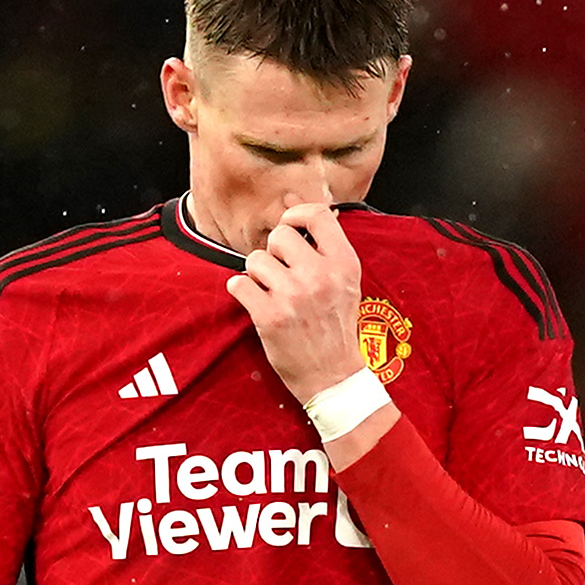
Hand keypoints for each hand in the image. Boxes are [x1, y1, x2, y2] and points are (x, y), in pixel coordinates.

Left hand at [223, 201, 372, 409]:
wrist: (332, 376)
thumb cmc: (336, 327)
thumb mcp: (346, 282)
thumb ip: (327, 248)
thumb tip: (303, 207)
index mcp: (343, 263)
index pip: (315, 215)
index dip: (295, 215)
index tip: (289, 225)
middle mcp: (319, 275)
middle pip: (279, 236)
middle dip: (274, 252)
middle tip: (280, 272)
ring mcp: (293, 296)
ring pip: (255, 260)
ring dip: (257, 274)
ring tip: (271, 292)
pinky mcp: (269, 316)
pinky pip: (238, 284)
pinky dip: (240, 290)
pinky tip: (253, 300)